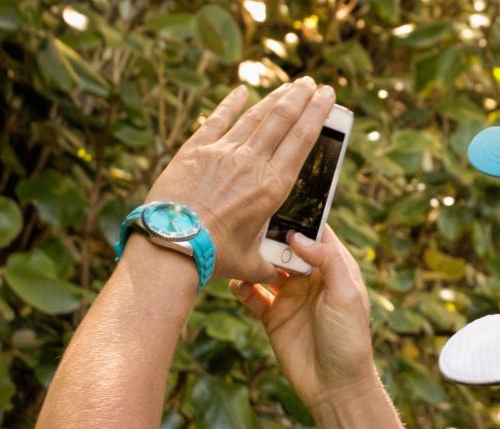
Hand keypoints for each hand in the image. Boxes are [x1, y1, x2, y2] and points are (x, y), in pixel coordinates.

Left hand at [145, 78, 335, 283]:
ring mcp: (222, 153)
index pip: (302, 140)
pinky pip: (217, 120)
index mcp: (273, 187)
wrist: (171, 246)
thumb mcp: (250, 263)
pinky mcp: (195, 151)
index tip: (328, 97)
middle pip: (282, 119)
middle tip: (313, 84)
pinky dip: (231, 104)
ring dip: (274, 98)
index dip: (318, 114)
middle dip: (301, 97)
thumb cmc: (214, 258)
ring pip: (255, 116)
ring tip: (289, 86)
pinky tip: (241, 91)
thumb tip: (284, 273)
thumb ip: (270, 263)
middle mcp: (252, 163)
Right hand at [229, 226, 379, 408]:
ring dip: (252, 262)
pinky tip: (236, 285)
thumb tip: (297, 237)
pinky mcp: (272, 317)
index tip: (276, 201)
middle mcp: (311, 278)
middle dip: (267, 237)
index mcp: (334, 268)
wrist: (335, 386)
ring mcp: (290, 297)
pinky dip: (242, 288)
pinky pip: (252, 295)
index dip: (299, 218)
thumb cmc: (349, 339)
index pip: (316, 234)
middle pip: (284, 247)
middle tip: (247, 227)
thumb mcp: (346, 295)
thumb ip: (327, 261)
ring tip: (238, 256)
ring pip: (265, 269)